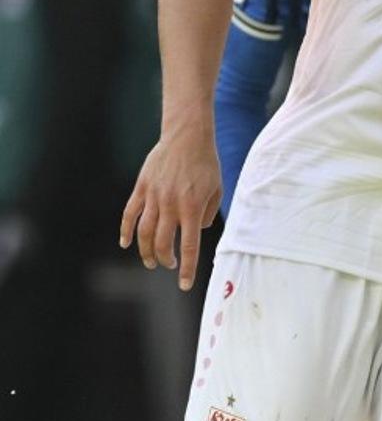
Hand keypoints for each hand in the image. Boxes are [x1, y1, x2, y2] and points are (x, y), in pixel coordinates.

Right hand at [119, 128, 220, 290]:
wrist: (188, 136)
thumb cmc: (206, 163)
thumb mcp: (216, 189)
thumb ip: (207, 214)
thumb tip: (195, 233)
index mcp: (192, 207)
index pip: (189, 246)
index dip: (187, 269)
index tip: (184, 285)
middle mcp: (171, 204)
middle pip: (162, 243)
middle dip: (165, 260)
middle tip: (169, 264)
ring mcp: (154, 196)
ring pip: (144, 233)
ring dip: (145, 251)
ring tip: (150, 261)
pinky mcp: (142, 187)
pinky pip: (129, 213)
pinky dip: (125, 230)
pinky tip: (125, 243)